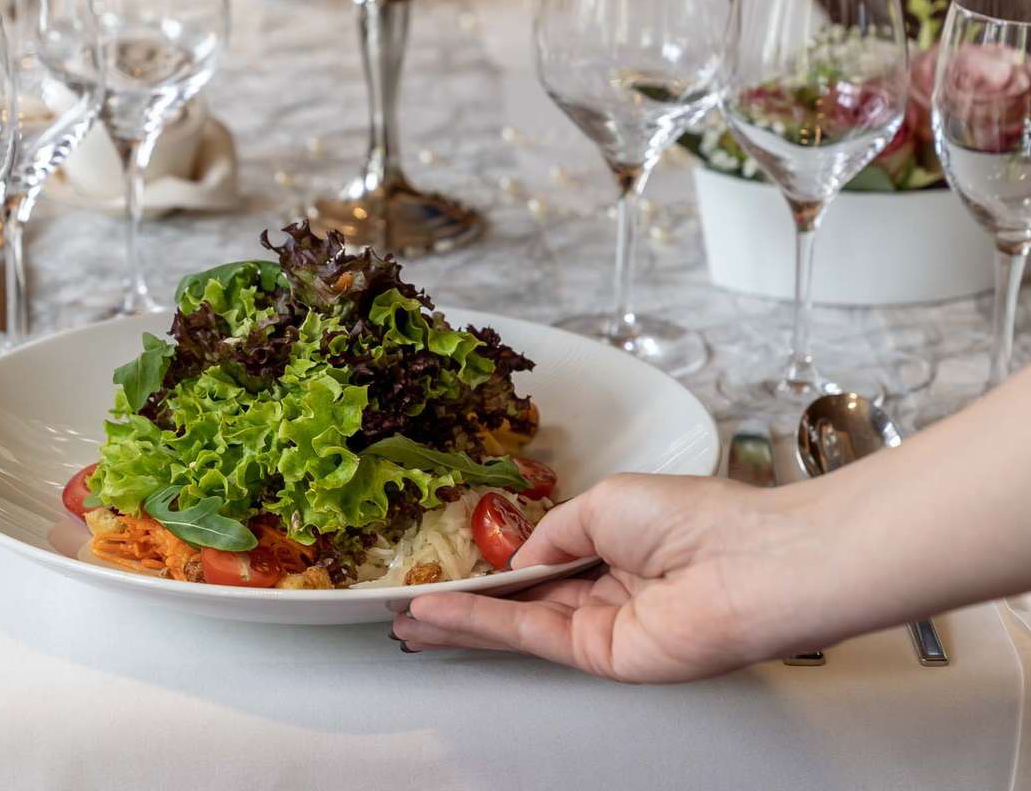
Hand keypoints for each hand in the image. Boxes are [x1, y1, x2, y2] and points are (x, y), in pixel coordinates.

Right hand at [392, 474, 824, 681]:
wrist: (749, 564)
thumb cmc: (693, 518)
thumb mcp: (604, 502)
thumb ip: (552, 533)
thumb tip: (518, 558)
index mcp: (615, 543)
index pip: (544, 558)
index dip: (496, 562)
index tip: (451, 560)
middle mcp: (607, 586)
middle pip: (523, 597)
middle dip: (467, 599)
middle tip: (414, 602)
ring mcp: (603, 624)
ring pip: (517, 621)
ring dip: (459, 618)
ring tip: (408, 617)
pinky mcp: (601, 655)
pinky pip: (530, 636)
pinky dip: (480, 626)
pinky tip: (441, 616)